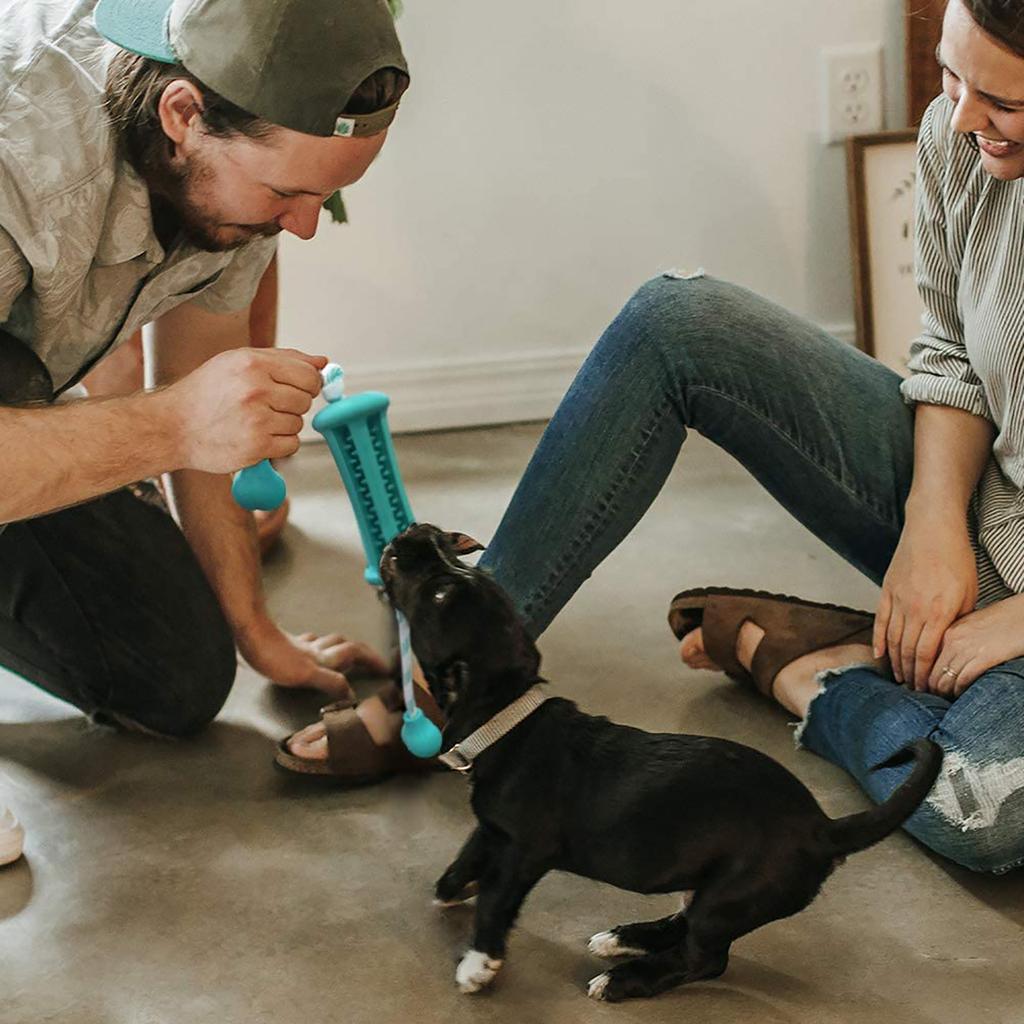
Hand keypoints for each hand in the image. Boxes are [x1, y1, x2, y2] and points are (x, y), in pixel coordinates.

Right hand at [166, 348, 326, 472]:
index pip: (309, 374)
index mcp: (252, 364)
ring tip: (256, 421)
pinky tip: (258, 437)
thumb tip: (322, 362)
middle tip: (268, 406)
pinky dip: (279, 445)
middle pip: (305, 400)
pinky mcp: (256, 447)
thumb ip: (284, 359)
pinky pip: (291, 445)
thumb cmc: (205, 393)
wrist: (172, 426)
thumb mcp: (238, 362)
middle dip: (293, 404)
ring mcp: (256, 420)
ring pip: (299, 423)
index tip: (298, 388)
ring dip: (284, 425)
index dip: (309, 383)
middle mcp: (255, 390)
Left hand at [235, 616, 390, 698]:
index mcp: (323, 658)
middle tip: (372, 661)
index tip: (387, 669)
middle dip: (362, 652)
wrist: (250, 634)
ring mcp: (301, 646)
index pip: (355, 654)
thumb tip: (352, 693)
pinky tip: (311, 647)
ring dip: (340, 646)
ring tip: (347, 653)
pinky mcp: (285, 644)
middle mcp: (316, 650)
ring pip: (327, 642)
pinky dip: (315, 645)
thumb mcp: (306, 675)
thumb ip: (331, 683)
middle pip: (345, 645)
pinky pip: (307, 643)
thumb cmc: (275, 657)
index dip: (372, 660)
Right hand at [874, 514, 977, 688]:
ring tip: (897, 676)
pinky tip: (878, 654)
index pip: (927, 653)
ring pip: (892, 639)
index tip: (925, 687)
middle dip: (910, 673)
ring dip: (894, 661)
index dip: (925, 674)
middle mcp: (914, 609)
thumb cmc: (955, 557)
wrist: (931, 528)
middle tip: (911, 688)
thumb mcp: (968, 592)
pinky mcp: (886, 590)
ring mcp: (897, 600)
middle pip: (908, 650)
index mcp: (938, 612)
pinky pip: (880, 621)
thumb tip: (949, 643)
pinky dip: (878, 640)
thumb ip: (958, 620)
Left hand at [926, 596, 1023, 696]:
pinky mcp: (983, 658)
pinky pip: (962, 681)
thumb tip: (940, 660)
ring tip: (946, 697)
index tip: (919, 684)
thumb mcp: (968, 625)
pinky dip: (959, 691)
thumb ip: (952, 639)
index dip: (919, 675)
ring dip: (943, 693)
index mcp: (946, 630)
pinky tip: (961, 694)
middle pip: (930, 672)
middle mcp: (952, 639)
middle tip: (931, 696)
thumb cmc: (1001, 620)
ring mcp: (967, 649)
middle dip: (928, 688)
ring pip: (943, 680)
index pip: (923, 658)